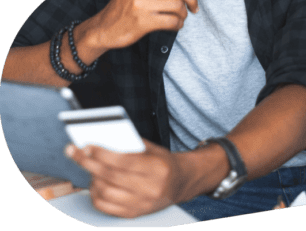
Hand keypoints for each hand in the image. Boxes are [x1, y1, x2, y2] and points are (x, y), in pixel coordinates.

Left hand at [65, 140, 186, 217]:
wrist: (180, 183)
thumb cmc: (164, 162)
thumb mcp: (153, 149)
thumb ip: (131, 145)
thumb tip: (105, 141)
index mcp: (156, 169)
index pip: (123, 162)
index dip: (102, 153)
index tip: (87, 145)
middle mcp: (149, 189)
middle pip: (110, 176)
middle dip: (89, 163)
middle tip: (75, 152)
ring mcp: (140, 204)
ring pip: (105, 192)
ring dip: (91, 178)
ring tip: (88, 166)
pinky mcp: (133, 214)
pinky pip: (105, 207)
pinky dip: (95, 194)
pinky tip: (94, 183)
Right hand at [89, 0, 197, 50]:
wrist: (104, 28)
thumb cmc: (127, 5)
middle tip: (194, 6)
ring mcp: (139, 4)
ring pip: (178, 5)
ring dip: (184, 13)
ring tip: (181, 16)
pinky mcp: (142, 22)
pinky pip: (172, 21)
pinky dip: (178, 24)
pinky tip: (176, 25)